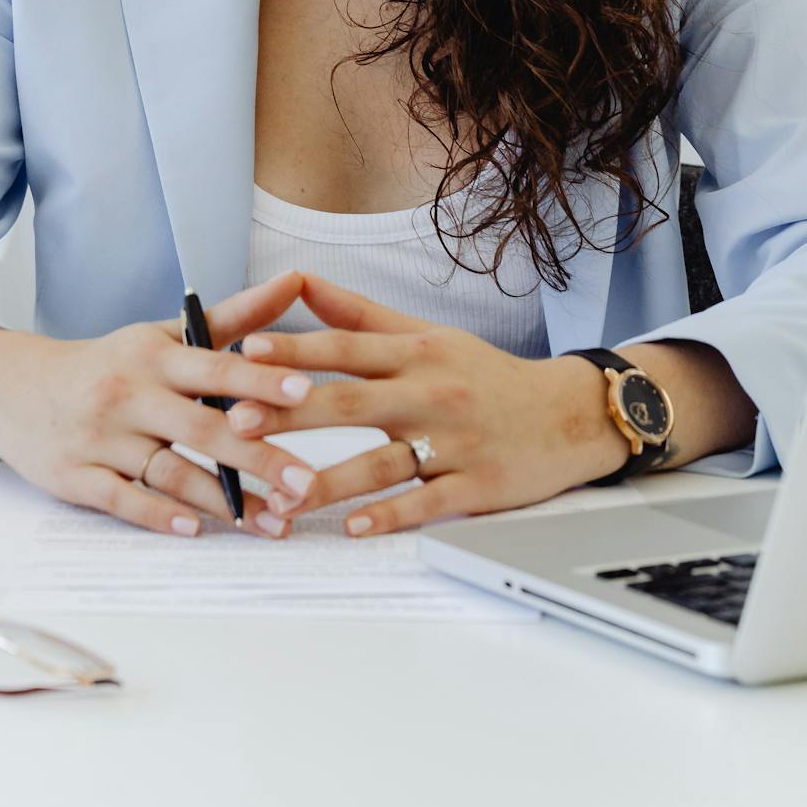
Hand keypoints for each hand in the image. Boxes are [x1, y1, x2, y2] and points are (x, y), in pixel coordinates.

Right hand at [0, 271, 329, 537]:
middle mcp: (128, 394)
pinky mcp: (76, 477)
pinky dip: (160, 516)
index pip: (213, 366)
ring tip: (276, 521)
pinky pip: (123, 500)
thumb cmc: (110, 363)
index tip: (306, 392)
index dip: (259, 379)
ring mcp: (100, 438)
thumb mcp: (163, 334)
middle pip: (200, 428)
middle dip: (257, 458)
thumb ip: (233, 316)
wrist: (16, 388)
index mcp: (153, 355)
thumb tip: (296, 281)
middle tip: (306, 482)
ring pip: (169, 472)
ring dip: (224, 502)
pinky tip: (197, 530)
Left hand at [221, 272, 629, 535]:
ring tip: (282, 495)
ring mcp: (454, 442)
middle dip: (293, 413)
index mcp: (414, 353)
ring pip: (384, 461)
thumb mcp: (427, 334)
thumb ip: (359, 314)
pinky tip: (353, 527)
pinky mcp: (477, 486)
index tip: (246, 351)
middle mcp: (430, 393)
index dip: (294, 350)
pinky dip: (390, 516)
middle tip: (238, 423)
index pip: (345, 348)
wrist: (567, 413)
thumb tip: (298, 280)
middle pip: (353, 402)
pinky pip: (428, 504)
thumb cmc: (484, 374)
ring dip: (330, 479)